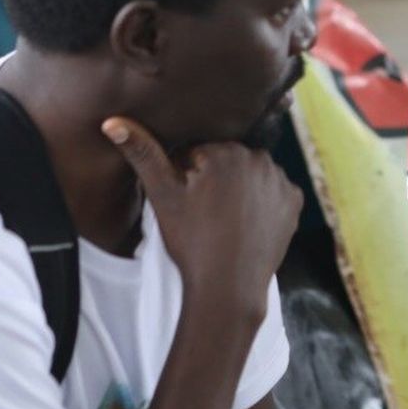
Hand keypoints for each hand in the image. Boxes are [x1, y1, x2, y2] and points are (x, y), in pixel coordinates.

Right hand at [101, 117, 301, 320]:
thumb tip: (113, 122)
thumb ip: (143, 153)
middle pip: (229, 162)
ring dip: (240, 190)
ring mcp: (281, 180)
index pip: (201, 154)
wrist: (228, 286)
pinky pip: (273, 194)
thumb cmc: (191, 240)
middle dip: (216, 180)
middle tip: (205, 214)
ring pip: (251, 176)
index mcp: (227, 151)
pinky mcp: (294, 201)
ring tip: (225, 221)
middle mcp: (260, 158)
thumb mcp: (162, 196)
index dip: (188, 177)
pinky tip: (247, 223)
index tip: (188, 202)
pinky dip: (263, 205)